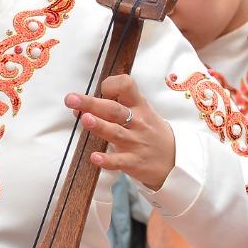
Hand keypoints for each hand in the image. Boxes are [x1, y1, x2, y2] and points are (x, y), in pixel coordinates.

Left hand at [66, 75, 175, 190]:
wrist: (175, 160)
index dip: (113, 85)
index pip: (126, 87)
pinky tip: (95, 158)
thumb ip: (113, 108)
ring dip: (100, 125)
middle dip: (92, 104)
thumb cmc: (150, 132)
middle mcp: (137, 122)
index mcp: (139, 106)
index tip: (101, 89)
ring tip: (85, 119)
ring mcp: (136, 142)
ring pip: (115, 133)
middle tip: (71, 99)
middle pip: (114, 110)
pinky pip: (119, 161)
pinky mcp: (134, 162)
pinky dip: (107, 160)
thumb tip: (81, 108)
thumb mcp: (141, 113)